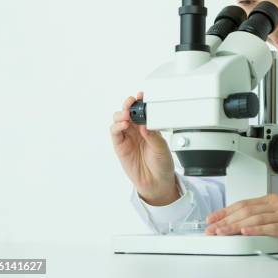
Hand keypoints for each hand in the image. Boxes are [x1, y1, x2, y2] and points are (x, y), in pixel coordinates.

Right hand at [110, 91, 179, 205]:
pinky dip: (117, 126)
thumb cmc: (161, 163)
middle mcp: (136, 130)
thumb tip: (145, 124)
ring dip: (121, 114)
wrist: (157, 182)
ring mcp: (127, 137)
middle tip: (132, 103)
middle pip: (127, 111)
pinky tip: (124, 125)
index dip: (140, 101)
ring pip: (118, 119)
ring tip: (128, 115)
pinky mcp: (120, 146)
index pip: (142, 110)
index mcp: (148, 126)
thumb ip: (153, 135)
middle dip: (128, 105)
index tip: (142, 95)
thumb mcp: (162, 147)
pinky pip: (115, 133)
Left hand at [204, 193, 277, 244]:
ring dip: (235, 225)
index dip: (225, 211)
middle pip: (245, 210)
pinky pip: (271, 227)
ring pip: (255, 218)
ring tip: (222, 232)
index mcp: (272, 199)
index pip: (243, 203)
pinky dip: (256, 229)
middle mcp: (276, 204)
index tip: (211, 219)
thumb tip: (241, 221)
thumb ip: (264, 214)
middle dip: (225, 220)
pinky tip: (245, 232)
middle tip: (211, 228)